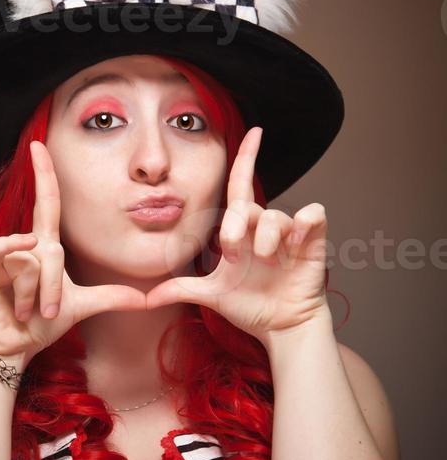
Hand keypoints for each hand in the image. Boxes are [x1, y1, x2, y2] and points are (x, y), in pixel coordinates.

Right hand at [0, 140, 145, 360]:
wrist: (11, 348)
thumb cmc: (38, 325)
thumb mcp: (79, 307)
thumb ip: (110, 297)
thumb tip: (144, 299)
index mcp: (43, 248)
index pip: (47, 203)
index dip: (44, 174)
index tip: (40, 147)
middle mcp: (22, 244)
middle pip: (49, 250)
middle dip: (53, 288)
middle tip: (48, 313)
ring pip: (29, 260)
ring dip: (31, 293)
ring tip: (26, 311)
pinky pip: (0, 252)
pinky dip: (10, 258)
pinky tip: (13, 272)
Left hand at [145, 126, 330, 343]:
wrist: (281, 329)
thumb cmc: (250, 306)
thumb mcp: (211, 295)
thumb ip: (180, 289)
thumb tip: (146, 298)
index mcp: (241, 231)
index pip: (240, 186)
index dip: (246, 157)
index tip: (254, 131)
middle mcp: (264, 227)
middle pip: (247, 206)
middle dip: (237, 226)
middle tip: (234, 252)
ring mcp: (289, 234)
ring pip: (276, 214)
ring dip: (267, 235)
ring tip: (265, 259)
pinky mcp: (312, 242)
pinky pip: (313, 215)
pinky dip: (304, 222)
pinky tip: (295, 242)